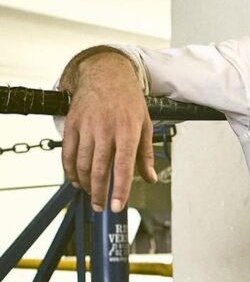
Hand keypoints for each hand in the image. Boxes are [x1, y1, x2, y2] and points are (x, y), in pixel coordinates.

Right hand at [61, 51, 155, 212]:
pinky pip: (67, 153)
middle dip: (99, 193)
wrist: (105, 73)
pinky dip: (69, 171)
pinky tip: (75, 180)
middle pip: (99, 169)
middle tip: (101, 207)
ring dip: (85, 184)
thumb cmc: (128, 100)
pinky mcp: (72, 124)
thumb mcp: (145, 124)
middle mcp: (106, 129)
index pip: (123, 167)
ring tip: (91, 194)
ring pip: (81, 164)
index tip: (117, 206)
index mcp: (127, 130)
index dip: (119, 189)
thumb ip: (146, 154)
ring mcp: (86, 127)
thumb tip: (151, 178)